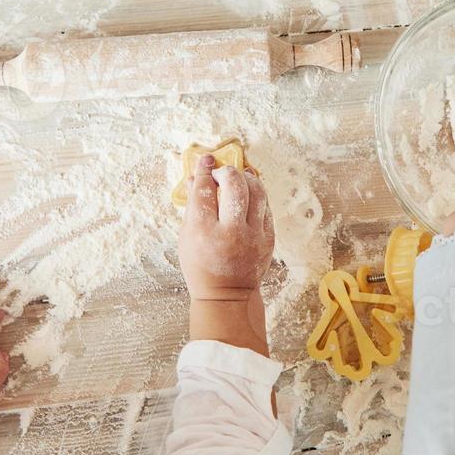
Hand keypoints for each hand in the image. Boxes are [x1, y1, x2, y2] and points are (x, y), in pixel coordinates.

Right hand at [178, 156, 275, 354]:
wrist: (226, 294)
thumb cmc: (200, 264)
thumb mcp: (186, 237)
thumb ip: (192, 206)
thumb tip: (195, 177)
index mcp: (203, 231)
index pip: (204, 191)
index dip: (204, 171)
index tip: (206, 160)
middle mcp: (230, 232)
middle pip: (234, 186)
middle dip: (227, 172)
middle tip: (221, 172)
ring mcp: (253, 236)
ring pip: (257, 192)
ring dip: (247, 179)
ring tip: (238, 178)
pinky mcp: (268, 239)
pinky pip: (266, 207)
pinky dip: (258, 195)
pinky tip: (250, 192)